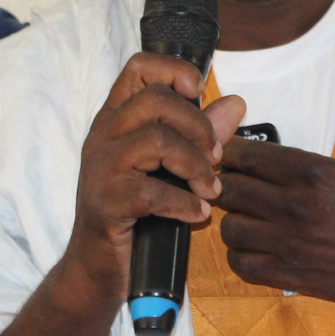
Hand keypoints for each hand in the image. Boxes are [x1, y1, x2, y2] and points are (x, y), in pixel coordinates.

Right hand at [65, 54, 245, 300]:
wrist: (98, 268)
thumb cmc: (136, 212)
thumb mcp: (170, 167)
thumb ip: (201, 133)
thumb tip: (236, 104)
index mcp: (117, 119)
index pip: (138, 67)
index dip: (174, 70)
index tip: (199, 92)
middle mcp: (104, 136)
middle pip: (154, 100)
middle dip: (197, 127)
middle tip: (215, 159)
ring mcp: (100, 169)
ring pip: (155, 140)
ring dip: (196, 166)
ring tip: (210, 190)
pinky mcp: (105, 204)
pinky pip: (152, 192)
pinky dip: (184, 204)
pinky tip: (197, 215)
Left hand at [215, 138, 334, 312]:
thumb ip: (308, 172)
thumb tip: (267, 168)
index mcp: (316, 173)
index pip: (249, 155)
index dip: (232, 153)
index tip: (230, 155)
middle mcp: (297, 206)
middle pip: (231, 189)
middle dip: (229, 185)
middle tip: (237, 188)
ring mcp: (291, 244)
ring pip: (230, 228)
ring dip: (235, 222)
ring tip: (251, 221)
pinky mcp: (292, 278)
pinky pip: (242, 264)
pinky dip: (242, 255)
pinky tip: (257, 249)